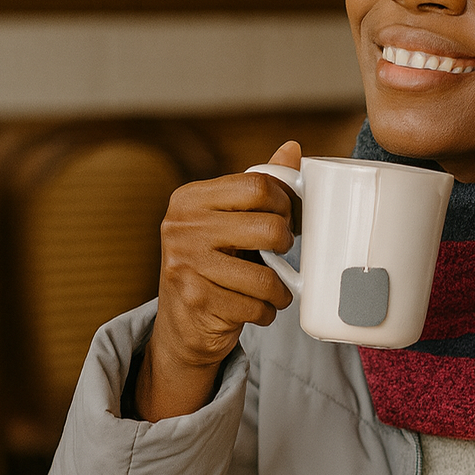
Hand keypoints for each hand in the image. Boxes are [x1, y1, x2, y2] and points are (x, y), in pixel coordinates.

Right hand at [136, 141, 301, 419]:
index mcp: (190, 198)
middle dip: (285, 247)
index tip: (283, 218)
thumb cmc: (212, 264)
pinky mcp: (196, 301)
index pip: (258, 186)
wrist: (181, 325)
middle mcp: (182, 227)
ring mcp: (185, 265)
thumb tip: (292, 148)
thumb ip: (257, 187)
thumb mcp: (227, 221)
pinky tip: (257, 308)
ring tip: (275, 290)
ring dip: (280, 291)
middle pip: (269, 229)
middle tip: (280, 255)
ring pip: (266, 278)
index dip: (284, 204)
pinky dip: (266, 312)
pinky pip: (256, 307)